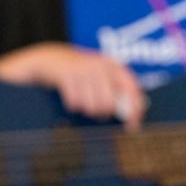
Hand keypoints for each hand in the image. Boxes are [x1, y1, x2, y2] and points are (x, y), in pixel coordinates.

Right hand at [0, 43, 146, 129]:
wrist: (50, 58)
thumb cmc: (80, 72)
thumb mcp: (101, 75)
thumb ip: (117, 91)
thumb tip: (132, 116)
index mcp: (113, 65)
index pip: (132, 89)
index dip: (135, 110)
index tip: (133, 126)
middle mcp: (100, 65)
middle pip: (109, 105)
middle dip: (101, 112)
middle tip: (93, 107)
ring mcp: (83, 69)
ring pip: (92, 107)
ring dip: (85, 108)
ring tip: (81, 97)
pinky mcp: (67, 75)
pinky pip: (75, 104)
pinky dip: (72, 104)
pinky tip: (70, 93)